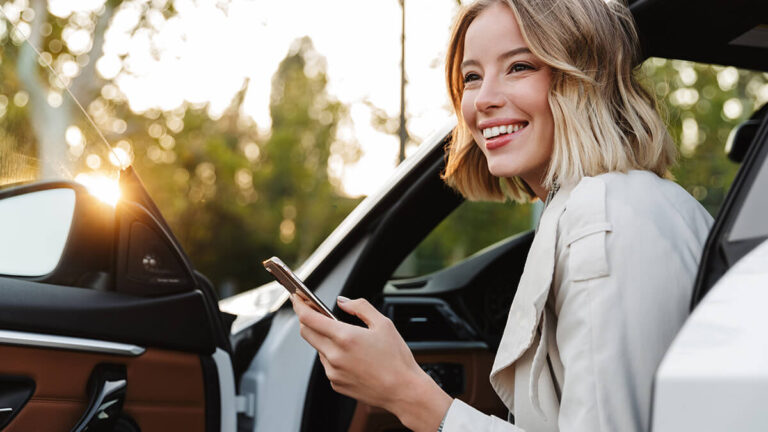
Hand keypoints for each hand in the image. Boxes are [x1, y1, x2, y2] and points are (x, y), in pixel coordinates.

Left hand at [290, 294, 451, 431]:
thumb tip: (343, 301)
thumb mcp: (383, 323)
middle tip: (317, 312)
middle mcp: (334, 355)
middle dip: (307, 320)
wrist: (403, 391)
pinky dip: (333, 356)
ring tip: (347, 339)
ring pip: (318, 348)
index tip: (297, 297)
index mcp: (345, 337)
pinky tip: (352, 356)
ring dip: (324, 339)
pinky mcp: (335, 384)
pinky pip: (327, 364)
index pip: (309, 318)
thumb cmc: (396, 359)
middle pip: (306, 332)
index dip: (300, 305)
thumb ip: (360, 307)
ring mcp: (333, 372)